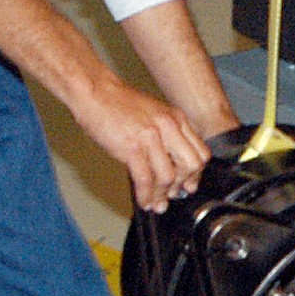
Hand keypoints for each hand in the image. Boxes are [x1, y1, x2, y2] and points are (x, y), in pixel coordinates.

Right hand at [74, 73, 211, 212]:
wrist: (95, 92)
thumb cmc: (118, 104)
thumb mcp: (154, 114)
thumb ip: (167, 135)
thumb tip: (170, 164)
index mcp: (177, 118)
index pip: (200, 152)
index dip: (196, 173)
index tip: (189, 185)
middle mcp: (169, 127)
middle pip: (191, 165)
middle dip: (183, 184)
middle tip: (173, 195)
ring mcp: (151, 137)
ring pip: (169, 176)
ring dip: (162, 195)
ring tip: (156, 203)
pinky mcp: (132, 147)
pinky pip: (145, 179)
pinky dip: (146, 195)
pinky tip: (143, 200)